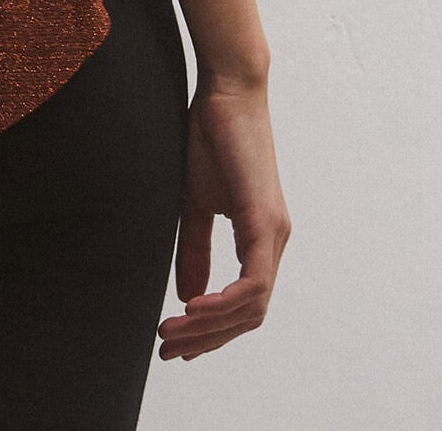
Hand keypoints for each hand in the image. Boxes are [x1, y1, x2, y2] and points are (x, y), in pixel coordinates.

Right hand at [157, 75, 290, 360]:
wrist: (227, 91)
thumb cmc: (211, 138)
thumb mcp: (195, 203)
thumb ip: (196, 249)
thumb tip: (187, 296)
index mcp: (260, 238)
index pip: (244, 304)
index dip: (212, 331)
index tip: (175, 342)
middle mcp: (274, 242)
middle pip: (249, 316)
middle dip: (208, 339)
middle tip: (168, 349)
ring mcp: (274, 233)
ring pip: (252, 306)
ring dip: (210, 326)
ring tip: (171, 330)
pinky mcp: (265, 220)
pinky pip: (253, 282)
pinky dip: (225, 302)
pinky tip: (194, 307)